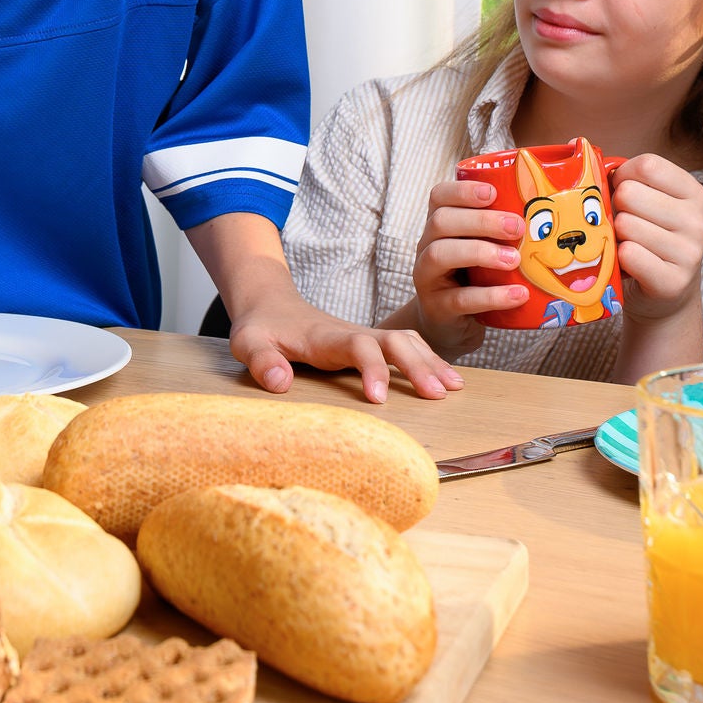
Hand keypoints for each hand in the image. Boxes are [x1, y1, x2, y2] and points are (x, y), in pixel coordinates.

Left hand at [186, 210, 463, 403]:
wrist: (272, 304)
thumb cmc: (261, 328)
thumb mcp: (248, 343)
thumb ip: (261, 361)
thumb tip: (279, 384)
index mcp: (326, 336)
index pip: (357, 346)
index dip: (371, 368)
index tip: (380, 398)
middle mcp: (352, 333)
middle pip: (394, 341)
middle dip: (417, 365)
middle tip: (438, 394)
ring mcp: (364, 337)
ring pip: (407, 341)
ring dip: (430, 362)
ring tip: (454, 388)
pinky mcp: (371, 344)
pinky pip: (407, 346)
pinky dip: (429, 359)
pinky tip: (447, 379)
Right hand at [405, 178, 528, 360]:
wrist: (448, 326)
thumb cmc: (471, 279)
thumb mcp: (480, 250)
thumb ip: (500, 233)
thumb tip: (550, 214)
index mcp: (439, 227)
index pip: (439, 197)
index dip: (462, 190)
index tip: (492, 192)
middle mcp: (426, 247)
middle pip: (441, 221)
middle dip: (481, 220)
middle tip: (517, 227)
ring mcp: (427, 278)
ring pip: (440, 255)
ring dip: (480, 252)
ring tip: (514, 259)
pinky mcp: (438, 309)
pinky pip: (459, 299)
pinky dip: (491, 296)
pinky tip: (517, 294)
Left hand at [609, 153, 702, 321]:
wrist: (665, 295)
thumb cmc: (649, 240)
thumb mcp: (648, 203)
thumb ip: (624, 178)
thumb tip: (575, 151)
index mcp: (693, 193)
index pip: (648, 165)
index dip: (623, 176)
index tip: (622, 191)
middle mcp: (697, 221)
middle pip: (630, 193)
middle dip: (617, 208)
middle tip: (625, 225)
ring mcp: (689, 253)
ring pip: (625, 224)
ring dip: (617, 236)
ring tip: (629, 245)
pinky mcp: (673, 281)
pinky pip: (629, 254)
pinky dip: (620, 258)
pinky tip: (629, 264)